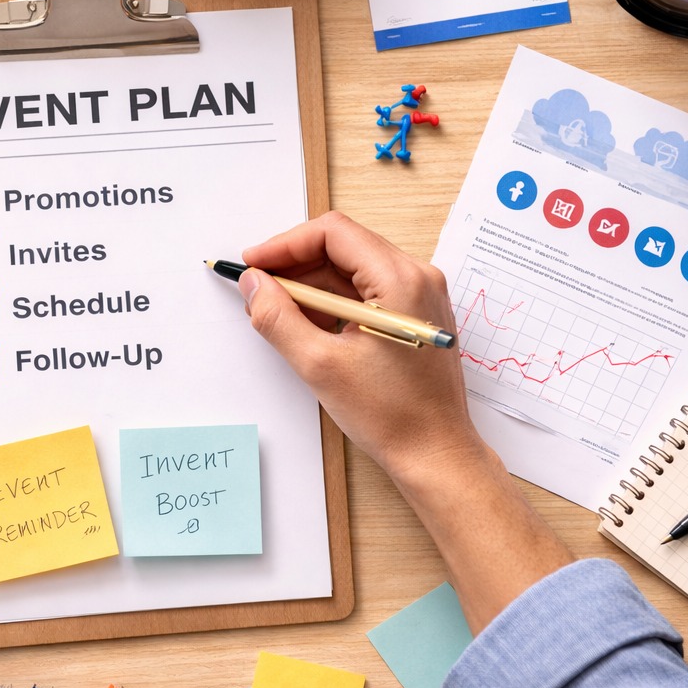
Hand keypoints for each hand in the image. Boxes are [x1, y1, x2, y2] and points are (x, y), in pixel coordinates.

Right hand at [240, 212, 571, 629]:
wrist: (436, 454)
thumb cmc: (391, 416)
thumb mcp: (320, 365)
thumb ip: (278, 318)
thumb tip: (252, 284)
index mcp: (400, 280)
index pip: (332, 233)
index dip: (284, 244)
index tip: (253, 265)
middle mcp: (417, 276)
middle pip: (343, 245)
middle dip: (294, 263)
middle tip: (258, 288)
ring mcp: (420, 294)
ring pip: (352, 267)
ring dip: (312, 282)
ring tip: (277, 310)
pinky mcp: (415, 314)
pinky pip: (367, 289)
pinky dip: (333, 299)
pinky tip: (308, 323)